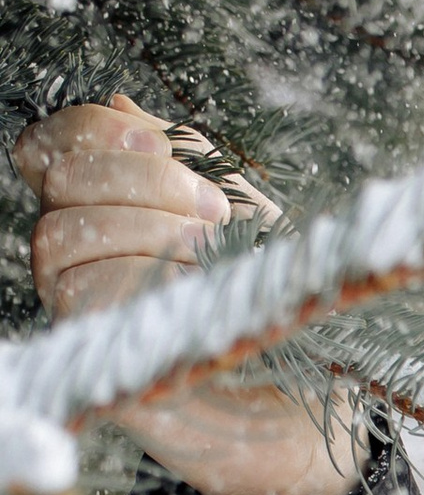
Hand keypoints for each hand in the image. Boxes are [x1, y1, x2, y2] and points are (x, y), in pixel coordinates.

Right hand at [16, 93, 361, 494]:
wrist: (302, 390)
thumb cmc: (264, 295)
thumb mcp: (236, 211)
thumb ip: (181, 159)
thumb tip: (122, 104)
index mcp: (99, 207)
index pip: (52, 146)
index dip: (91, 130)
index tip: (162, 143)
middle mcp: (73, 253)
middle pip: (61, 183)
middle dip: (142, 181)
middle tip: (213, 212)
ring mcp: (75, 305)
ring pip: (60, 236)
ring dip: (145, 228)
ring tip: (210, 249)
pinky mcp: (95, 353)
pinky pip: (83, 297)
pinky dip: (143, 278)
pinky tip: (192, 284)